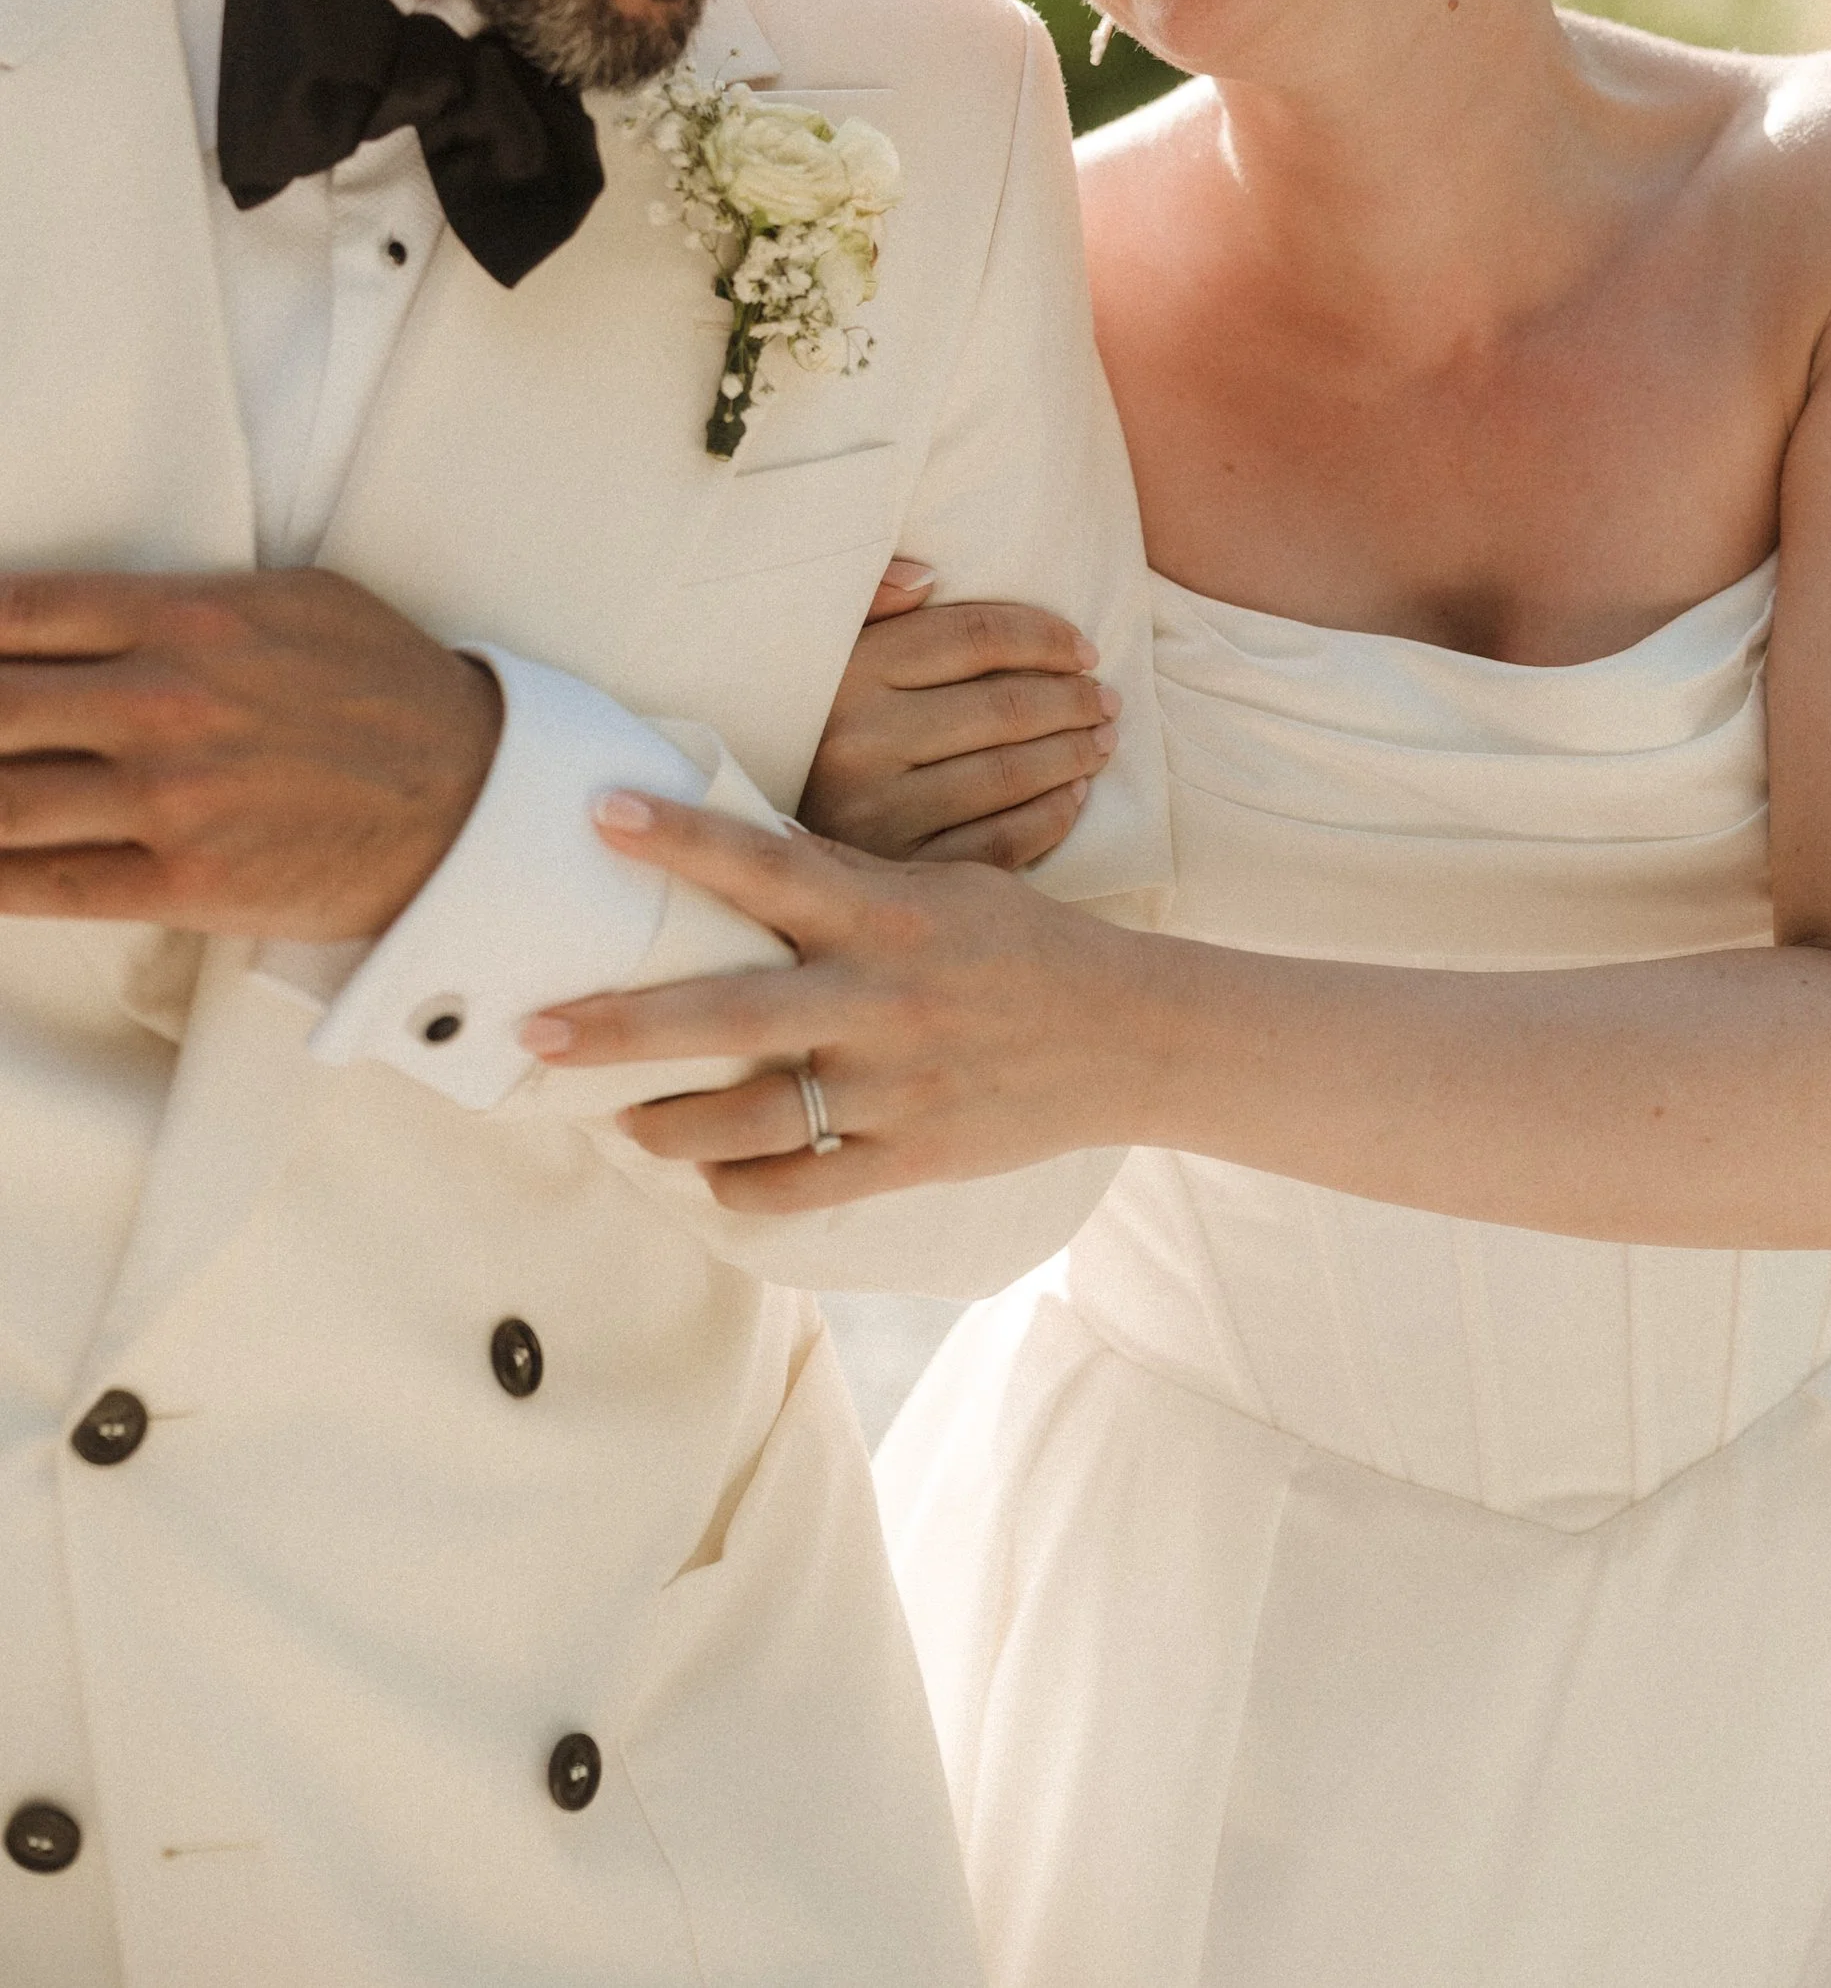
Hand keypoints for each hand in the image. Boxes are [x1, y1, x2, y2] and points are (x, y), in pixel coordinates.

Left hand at [0, 569, 502, 937]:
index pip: (18, 612)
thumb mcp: (296, 597)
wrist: (473, 793)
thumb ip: (186, 599)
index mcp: (189, 616)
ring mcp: (170, 797)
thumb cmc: (387, 687)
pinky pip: (44, 885)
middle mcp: (165, 700)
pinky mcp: (184, 880)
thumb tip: (86, 612)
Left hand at [519, 793, 1153, 1209]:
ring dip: (663, 1123)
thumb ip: (847, 881)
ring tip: (611, 1117)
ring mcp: (890, 1088)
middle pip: (728, 1016)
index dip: (683, 839)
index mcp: (887, 916)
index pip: (768, 866)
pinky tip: (705, 1169)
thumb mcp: (943, 887)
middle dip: (622, 1026)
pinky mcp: (906, 1157)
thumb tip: (744, 847)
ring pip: (747, 1121)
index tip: (602, 814)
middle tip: (533, 1027)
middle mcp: (880, 1000)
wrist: (1127, 1035)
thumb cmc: (1021, 945)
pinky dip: (738, 1183)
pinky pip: (796, 1186)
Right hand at [802, 558, 1118, 869]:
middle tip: (1107, 699)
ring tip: (1102, 741)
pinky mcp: (901, 874)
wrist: (764, 844)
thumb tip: (929, 575)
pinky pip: (1001, 842)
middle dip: (1074, 699)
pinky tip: (1073, 796)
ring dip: (1073, 754)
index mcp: (849, 675)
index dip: (1043, 637)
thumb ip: (870, 604)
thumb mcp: (822, 657)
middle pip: (1005, 707)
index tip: (1085, 649)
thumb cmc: (813, 733)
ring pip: (1010, 774)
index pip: (974, 638)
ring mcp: (880, 815)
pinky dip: (1051, 816)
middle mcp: (860, 742)